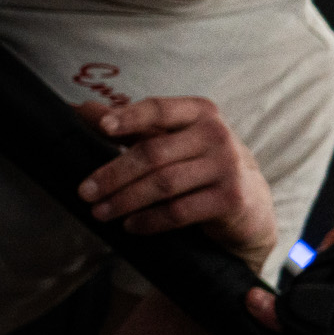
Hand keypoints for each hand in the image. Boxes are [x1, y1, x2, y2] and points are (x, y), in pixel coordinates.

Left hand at [76, 98, 276, 267]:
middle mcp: (217, 135)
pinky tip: (131, 225)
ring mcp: (227, 167)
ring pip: (163, 184)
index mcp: (201, 113)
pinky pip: (179, 211)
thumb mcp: (173, 139)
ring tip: (100, 212)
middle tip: (85, 192)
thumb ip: (133, 126)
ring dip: (125, 200)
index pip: (159, 109)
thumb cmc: (202, 165)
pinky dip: (149, 220)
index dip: (129, 117)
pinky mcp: (230, 199)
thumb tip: (83, 109)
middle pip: (153, 153)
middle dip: (114, 174)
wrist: (250, 203)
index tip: (103, 127)